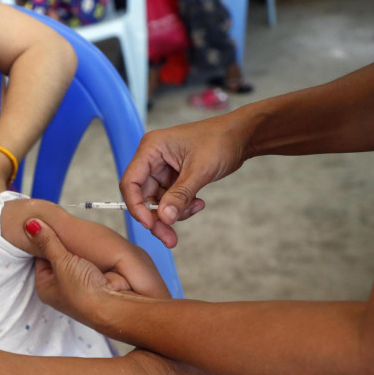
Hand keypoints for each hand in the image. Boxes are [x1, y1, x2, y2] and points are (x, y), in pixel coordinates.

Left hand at [23, 218, 118, 325]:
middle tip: (62, 225)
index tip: (47, 224)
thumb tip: (29, 224)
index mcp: (45, 288)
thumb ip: (48, 241)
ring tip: (78, 233)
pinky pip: (90, 262)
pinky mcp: (96, 282)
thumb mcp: (62, 261)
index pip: (39, 258)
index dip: (43, 241)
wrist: (114, 308)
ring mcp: (78, 286)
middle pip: (57, 259)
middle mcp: (60, 289)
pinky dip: (91, 254)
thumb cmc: (84, 292)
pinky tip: (93, 245)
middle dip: (62, 244)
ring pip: (74, 260)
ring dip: (78, 249)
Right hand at [120, 116, 249, 247]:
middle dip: (158, 217)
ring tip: (197, 207)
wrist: (242, 135)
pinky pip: (170, 199)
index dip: (137, 206)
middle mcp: (152, 159)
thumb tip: (164, 218)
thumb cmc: (220, 141)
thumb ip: (180, 196)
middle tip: (170, 238)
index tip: (150, 224)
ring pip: (158, 201)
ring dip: (174, 212)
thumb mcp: (199, 170)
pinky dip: (182, 206)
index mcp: (151, 149)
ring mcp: (162, 169)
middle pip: (143, 196)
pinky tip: (198, 203)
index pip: (131, 183)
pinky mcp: (173, 177)